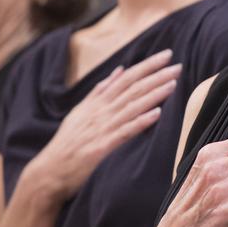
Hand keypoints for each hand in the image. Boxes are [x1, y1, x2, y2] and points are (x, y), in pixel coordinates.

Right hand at [29, 49, 181, 201]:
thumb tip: (119, 70)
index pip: (127, 78)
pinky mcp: (102, 147)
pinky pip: (125, 132)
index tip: (167, 55)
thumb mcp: (81, 111)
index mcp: (98, 102)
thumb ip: (100, 91)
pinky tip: (157, 114)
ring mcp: (102, 128)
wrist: (49, 170)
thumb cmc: (67, 142)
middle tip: (177, 65)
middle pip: (132, 88)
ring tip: (173, 83)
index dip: (147, 65)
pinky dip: (141, 121)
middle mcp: (101, 111)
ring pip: (132, 106)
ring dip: (154, 94)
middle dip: (156, 75)